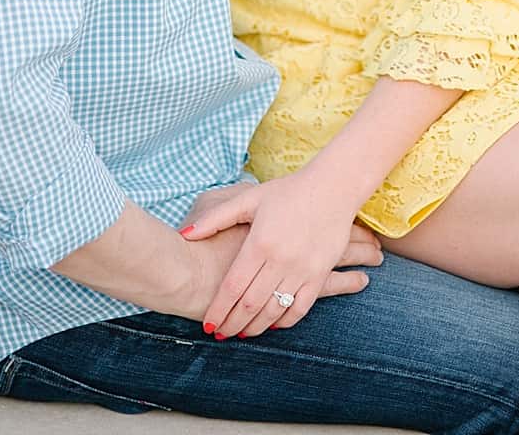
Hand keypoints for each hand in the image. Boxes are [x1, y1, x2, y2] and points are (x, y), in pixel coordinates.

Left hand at [181, 166, 381, 338]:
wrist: (334, 184)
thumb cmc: (289, 190)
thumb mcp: (250, 199)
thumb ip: (216, 219)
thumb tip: (184, 235)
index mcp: (259, 242)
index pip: (232, 287)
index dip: (218, 310)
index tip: (208, 325)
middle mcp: (280, 259)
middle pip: (250, 304)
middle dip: (232, 324)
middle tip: (221, 334)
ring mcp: (302, 268)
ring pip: (273, 310)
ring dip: (255, 327)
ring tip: (242, 333)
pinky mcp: (320, 272)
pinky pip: (300, 307)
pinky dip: (285, 321)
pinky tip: (273, 324)